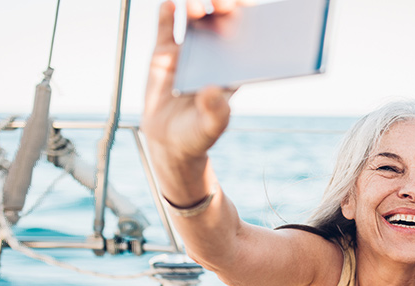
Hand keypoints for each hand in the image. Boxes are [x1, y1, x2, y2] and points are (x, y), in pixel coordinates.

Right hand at [142, 1, 235, 203]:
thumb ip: (215, 112)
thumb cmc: (198, 134)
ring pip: (195, 18)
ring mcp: (188, 50)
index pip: (246, 35)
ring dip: (196, 5)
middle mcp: (213, 53)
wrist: (170, 143)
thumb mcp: (210, 127)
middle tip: (224, 4)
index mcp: (233, 67)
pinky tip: (170, 6)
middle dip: (225, 5)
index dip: (249, 18)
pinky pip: (166, 27)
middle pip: (222, 19)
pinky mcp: (164, 53)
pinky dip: (167, 13)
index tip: (249, 9)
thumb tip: (212, 91)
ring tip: (196, 7)